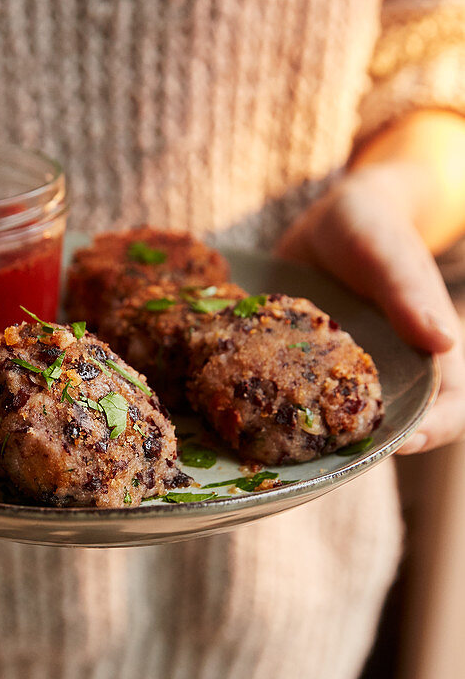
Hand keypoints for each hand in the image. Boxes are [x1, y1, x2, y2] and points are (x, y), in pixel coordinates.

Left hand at [277, 163, 464, 453]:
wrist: (328, 220)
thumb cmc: (372, 227)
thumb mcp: (386, 251)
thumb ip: (408, 291)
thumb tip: (444, 340)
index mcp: (427, 355)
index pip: (448, 407)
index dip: (432, 430)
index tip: (399, 446)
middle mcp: (387, 377)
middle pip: (384, 431)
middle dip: (354, 451)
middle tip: (318, 459)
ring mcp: (342, 381)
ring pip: (333, 426)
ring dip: (306, 440)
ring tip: (272, 443)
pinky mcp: (303, 375)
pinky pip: (291, 402)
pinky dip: (268, 411)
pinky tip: (235, 412)